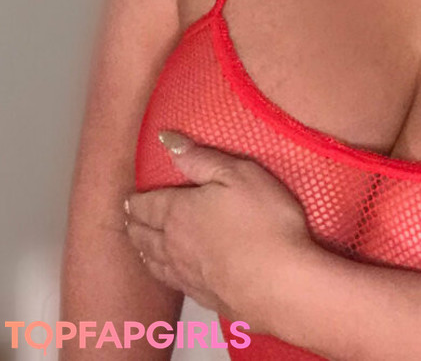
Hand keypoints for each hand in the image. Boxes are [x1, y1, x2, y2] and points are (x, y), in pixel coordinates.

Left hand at [125, 131, 313, 330]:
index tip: (128, 198)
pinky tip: (167, 274)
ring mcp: (186, 274)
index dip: (136, 200)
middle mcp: (174, 244)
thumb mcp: (239, 175)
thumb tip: (166, 139)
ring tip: (139, 244)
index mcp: (179, 212)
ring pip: (153, 261)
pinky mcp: (203, 296)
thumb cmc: (264, 221)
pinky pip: (171, 282)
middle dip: (133, 225)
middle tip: (127, 219)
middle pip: (144, 235)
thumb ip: (201, 158)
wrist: (278, 283)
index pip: (148, 205)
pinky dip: (160, 273)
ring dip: (143, 250)